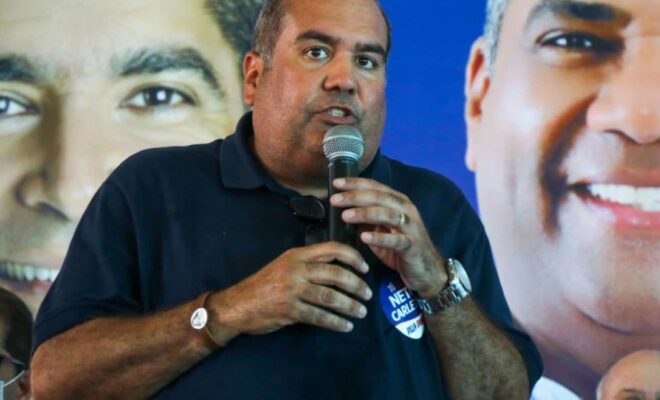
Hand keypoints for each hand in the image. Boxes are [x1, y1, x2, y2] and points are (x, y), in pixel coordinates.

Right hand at [210, 241, 371, 338]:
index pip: (332, 249)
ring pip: (330, 296)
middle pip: (336, 274)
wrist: (237, 305)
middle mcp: (296, 269)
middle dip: (356, 285)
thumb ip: (308, 263)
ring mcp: (292, 290)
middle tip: (368, 294)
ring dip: (350, 306)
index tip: (365, 268)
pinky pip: (319, 316)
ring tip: (361, 312)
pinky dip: (336, 322)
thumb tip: (339, 268)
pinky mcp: (290, 310)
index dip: (353, 257)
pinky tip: (345, 326)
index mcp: (297, 255)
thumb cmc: (264, 284)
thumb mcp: (284, 265)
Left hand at [330, 177, 447, 297]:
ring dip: (365, 214)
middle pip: (379, 197)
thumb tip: (343, 211)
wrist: (427, 271)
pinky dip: (380, 237)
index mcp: (398, 202)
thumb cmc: (401, 249)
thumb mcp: (382, 231)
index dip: (355, 183)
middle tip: (335, 200)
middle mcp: (406, 209)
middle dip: (355, 196)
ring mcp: (411, 227)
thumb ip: (367, 220)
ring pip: (387, 214)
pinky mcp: (412, 245)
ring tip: (346, 216)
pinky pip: (395, 240)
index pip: (375, 187)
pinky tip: (364, 237)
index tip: (336, 183)